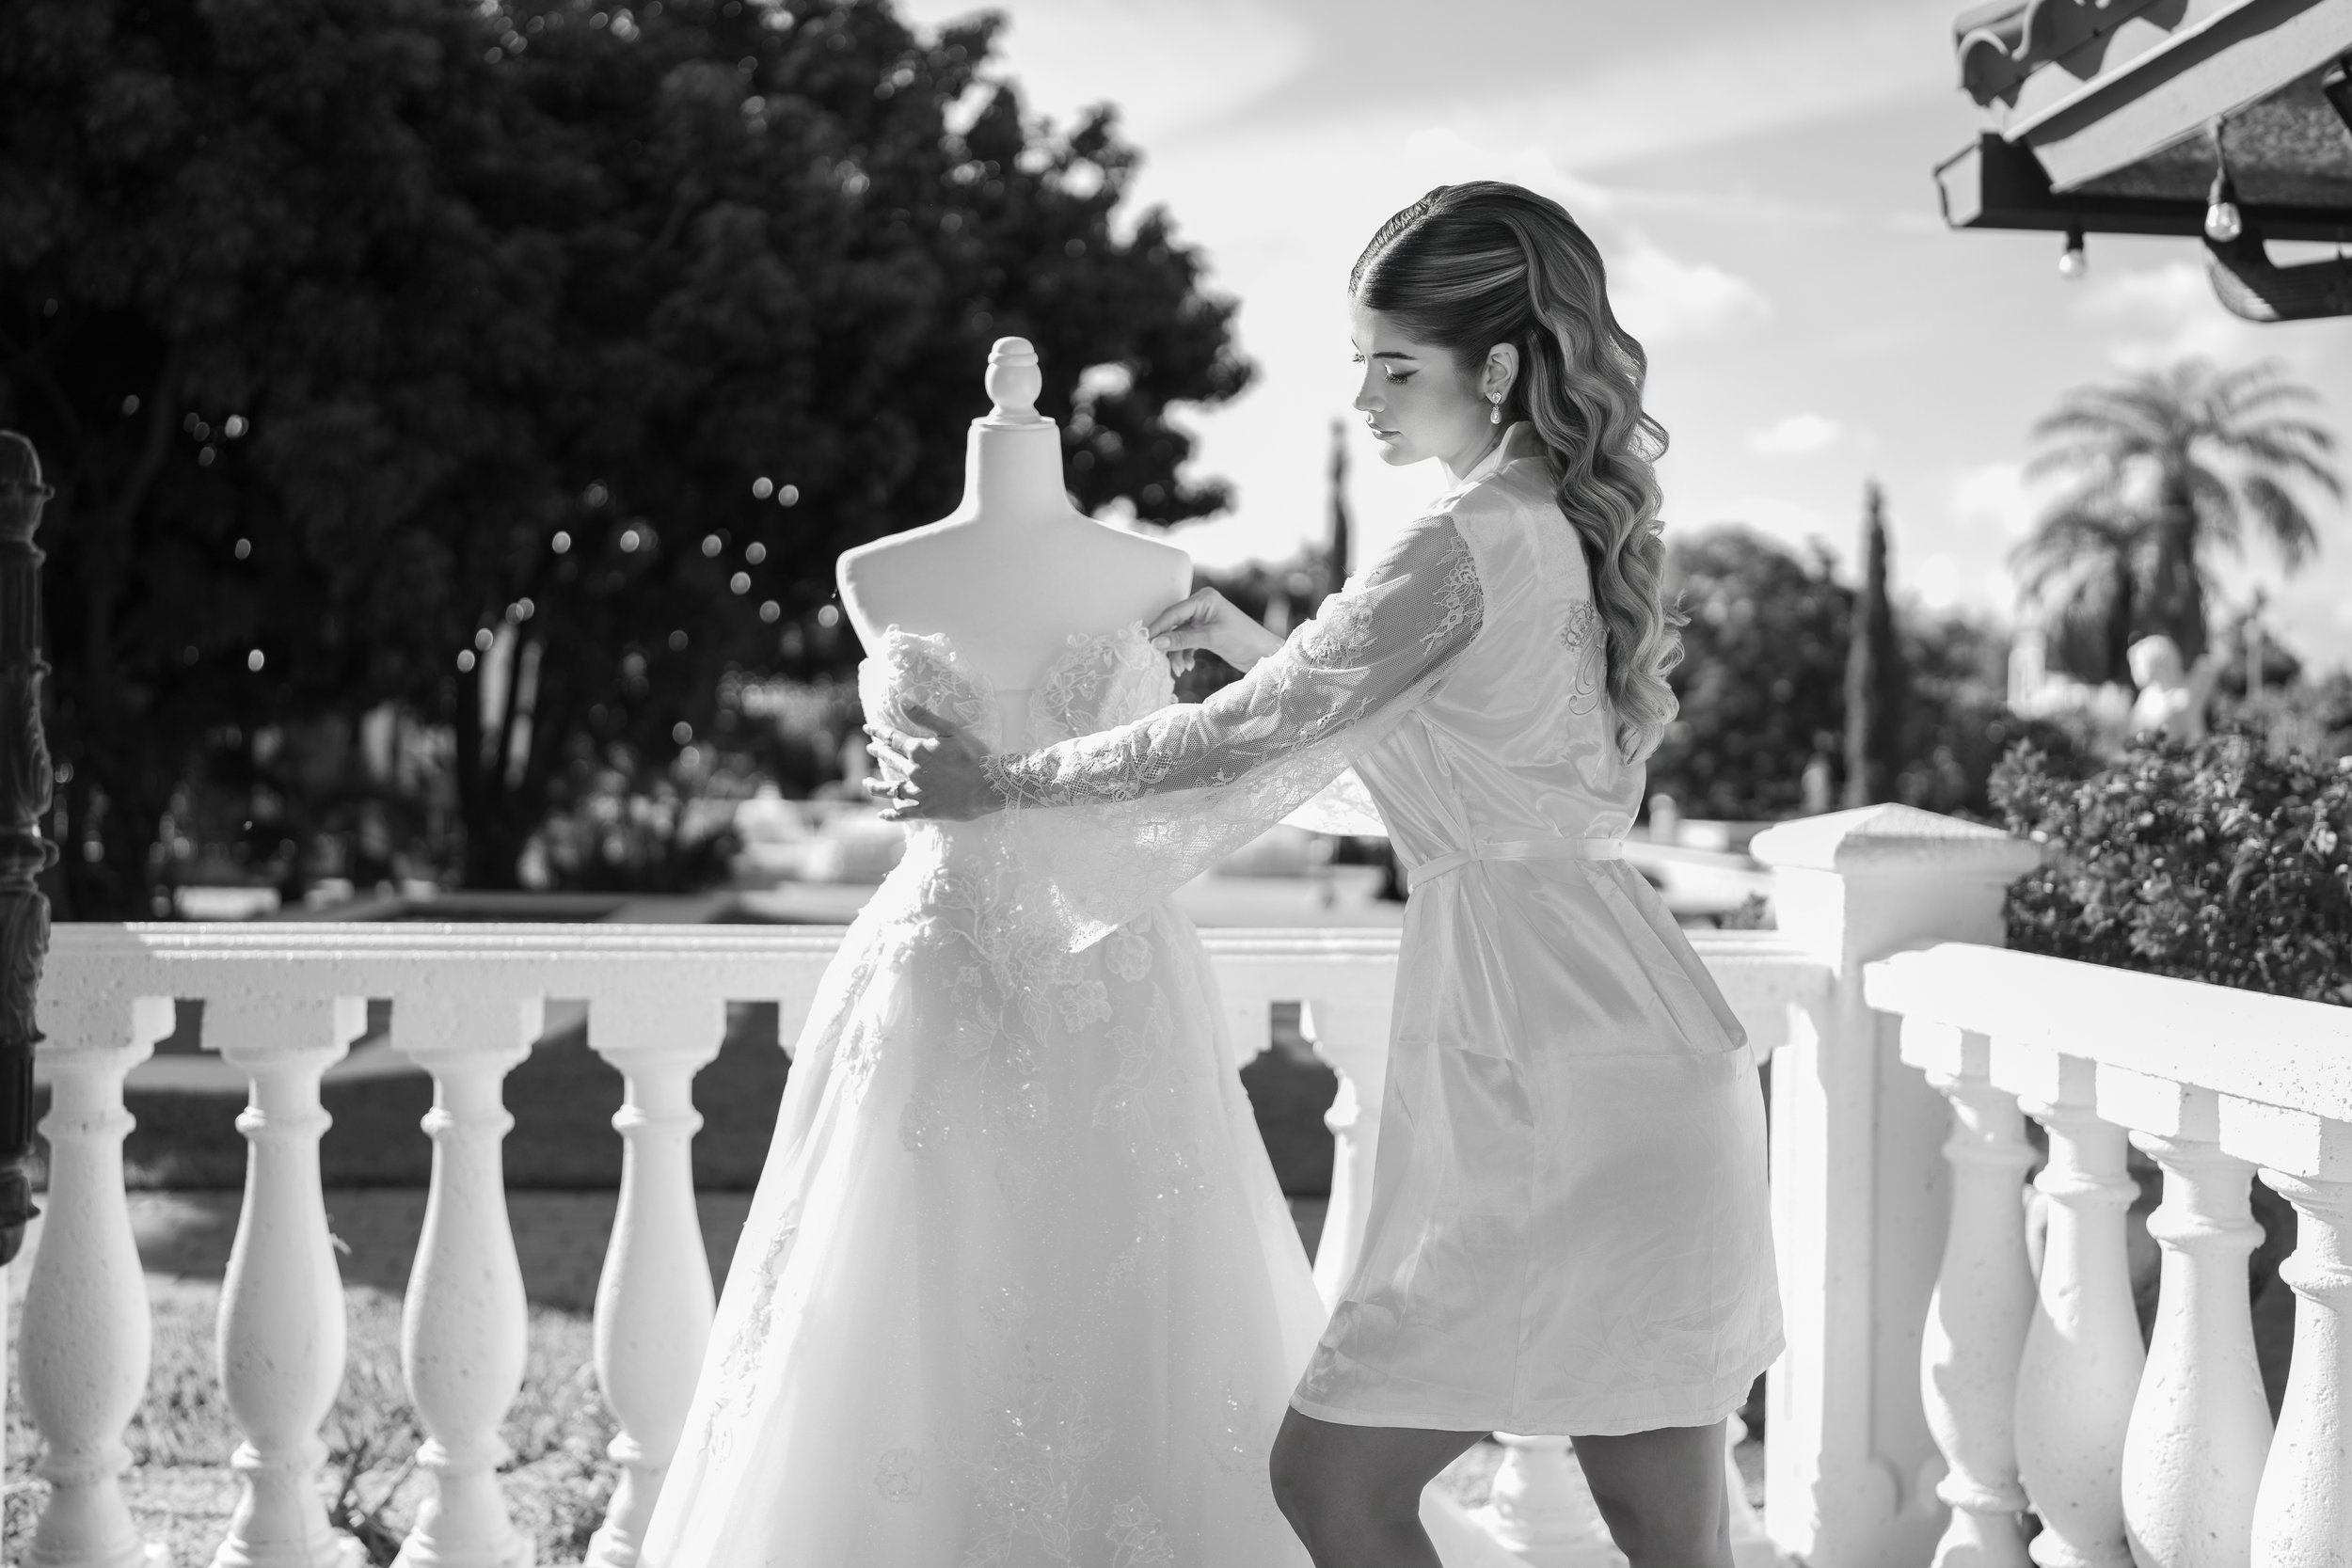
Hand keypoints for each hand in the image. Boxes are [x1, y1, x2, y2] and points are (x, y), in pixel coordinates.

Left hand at [863, 702, 1004, 821]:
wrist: (989, 786)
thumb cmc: (974, 756)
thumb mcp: (951, 730)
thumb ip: (925, 717)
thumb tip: (903, 700)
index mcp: (918, 750)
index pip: (892, 738)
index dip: (879, 732)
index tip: (868, 728)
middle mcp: (913, 771)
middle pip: (890, 760)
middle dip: (878, 752)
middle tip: (870, 749)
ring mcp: (918, 792)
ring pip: (890, 789)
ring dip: (875, 786)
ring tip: (866, 784)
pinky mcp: (926, 809)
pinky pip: (904, 813)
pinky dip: (892, 815)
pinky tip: (882, 815)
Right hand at [1147, 588, 1283, 673]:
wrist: (1264, 654)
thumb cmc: (1244, 639)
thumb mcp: (1211, 638)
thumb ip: (1182, 640)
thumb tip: (1156, 642)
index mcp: (1204, 599)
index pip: (1173, 612)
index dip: (1158, 627)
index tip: (1144, 642)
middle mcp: (1202, 606)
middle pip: (1174, 624)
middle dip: (1167, 643)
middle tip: (1157, 659)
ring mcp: (1203, 619)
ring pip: (1179, 636)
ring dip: (1176, 653)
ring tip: (1178, 670)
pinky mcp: (1206, 632)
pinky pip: (1186, 642)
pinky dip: (1184, 654)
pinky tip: (1187, 666)